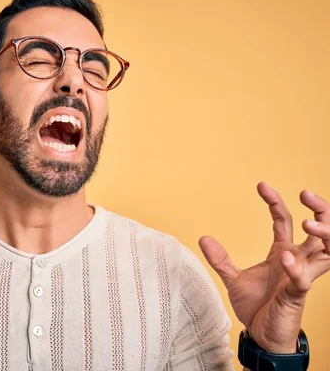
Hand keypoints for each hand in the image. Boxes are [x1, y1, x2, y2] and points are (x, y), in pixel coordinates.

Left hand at [199, 182, 329, 352]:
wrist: (259, 336)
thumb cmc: (255, 307)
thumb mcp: (233, 278)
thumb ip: (220, 259)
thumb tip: (203, 238)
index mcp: (283, 253)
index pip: (284, 220)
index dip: (275, 202)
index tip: (261, 185)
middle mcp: (297, 261)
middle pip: (321, 229)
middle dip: (320, 209)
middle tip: (305, 193)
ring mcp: (301, 277)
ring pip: (328, 250)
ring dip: (324, 233)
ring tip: (307, 221)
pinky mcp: (297, 295)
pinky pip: (304, 279)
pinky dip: (297, 268)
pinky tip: (285, 258)